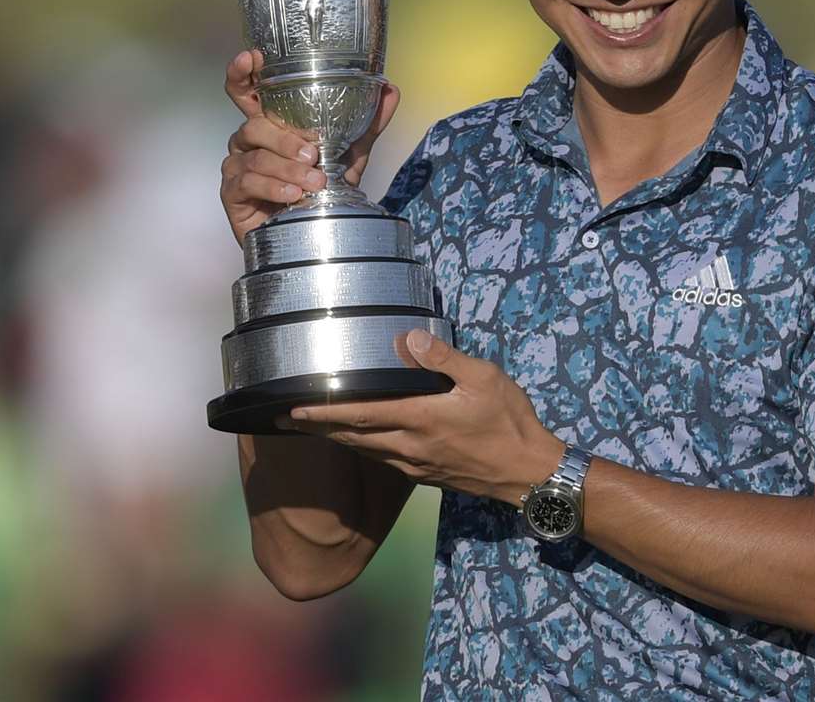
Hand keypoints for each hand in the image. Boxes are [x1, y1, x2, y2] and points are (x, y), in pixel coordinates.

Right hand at [219, 48, 401, 244]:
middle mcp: (248, 141)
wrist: (312, 236)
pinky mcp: (233, 193)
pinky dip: (274, 188)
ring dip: (287, 168)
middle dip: (282, 137)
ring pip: (255, 156)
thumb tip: (390, 90)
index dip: (243, 72)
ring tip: (314, 182)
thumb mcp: (349, 155)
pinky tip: (293, 196)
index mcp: (271, 124)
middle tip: (312, 154)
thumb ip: (366, 124)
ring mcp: (237, 166)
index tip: (251, 58)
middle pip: (253, 125)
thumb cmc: (320, 191)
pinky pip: (248, 183)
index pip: (247, 92)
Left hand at [288, 329, 565, 505]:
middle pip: (352, 437)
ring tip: (313, 427)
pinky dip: (362, 448)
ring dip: (336, 439)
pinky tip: (360, 440)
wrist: (529, 474)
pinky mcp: (425, 475)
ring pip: (365, 451)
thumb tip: (409, 339)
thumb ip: (444, 359)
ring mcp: (416, 464)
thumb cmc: (510, 423)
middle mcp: (410, 446)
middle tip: (286, 417)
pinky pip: (383, 460)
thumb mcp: (485, 379)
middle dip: (317, 427)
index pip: (359, 415)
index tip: (292, 407)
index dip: (322, 412)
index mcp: (420, 419)